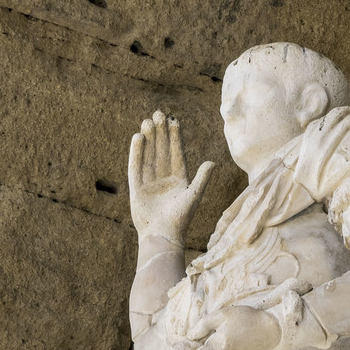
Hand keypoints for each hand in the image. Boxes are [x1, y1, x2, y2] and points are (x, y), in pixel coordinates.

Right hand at [128, 112, 213, 244]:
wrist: (162, 236)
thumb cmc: (180, 220)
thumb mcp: (194, 196)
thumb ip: (202, 178)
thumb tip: (212, 162)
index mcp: (179, 180)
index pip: (176, 153)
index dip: (175, 137)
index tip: (174, 120)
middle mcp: (164, 180)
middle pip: (161, 151)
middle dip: (160, 133)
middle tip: (158, 113)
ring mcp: (149, 183)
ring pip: (148, 155)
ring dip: (148, 139)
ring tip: (147, 121)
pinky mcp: (137, 189)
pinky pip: (136, 166)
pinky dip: (136, 153)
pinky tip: (138, 137)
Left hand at [190, 305, 280, 349]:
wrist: (274, 331)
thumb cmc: (248, 320)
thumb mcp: (222, 315)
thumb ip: (202, 325)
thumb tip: (189, 336)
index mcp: (216, 349)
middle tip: (174, 345)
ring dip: (196, 348)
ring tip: (203, 336)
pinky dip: (206, 348)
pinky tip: (210, 338)